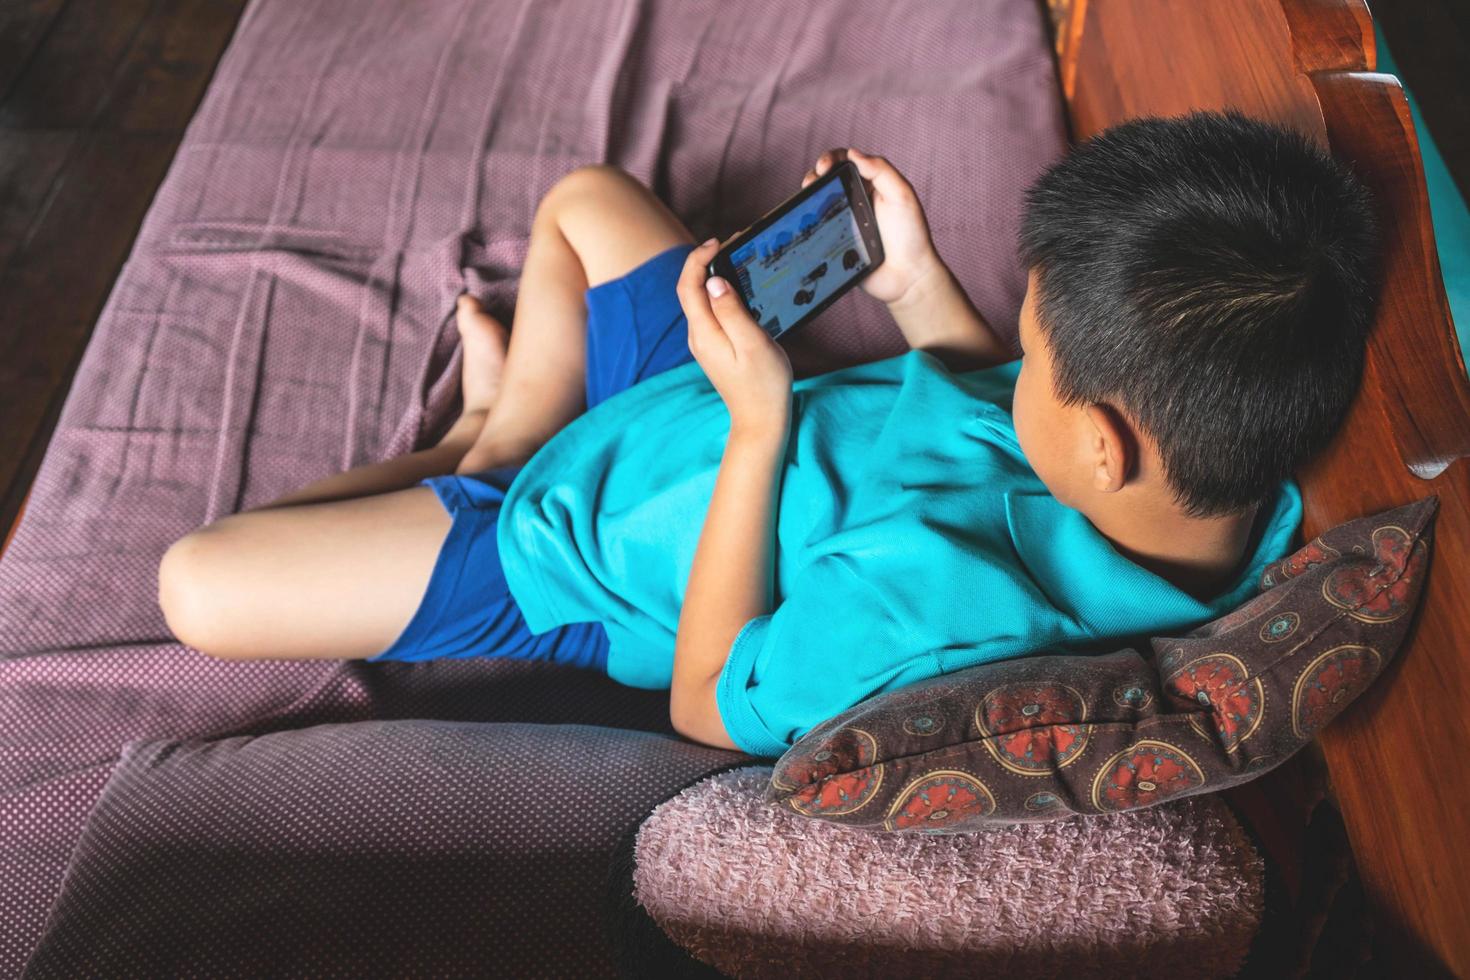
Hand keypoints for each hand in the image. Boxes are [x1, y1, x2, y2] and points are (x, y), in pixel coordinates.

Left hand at [677, 238, 792, 436]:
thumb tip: (715, 282)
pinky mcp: (715, 347)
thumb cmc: (763, 384)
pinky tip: (738, 288)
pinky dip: (720, 293)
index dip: (698, 259)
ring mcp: (704, 342)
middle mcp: (698, 336)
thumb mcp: (753, 343)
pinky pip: (710, 312)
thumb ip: (732, 311)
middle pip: (691, 289)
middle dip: (706, 262)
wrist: (761, 420)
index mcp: (704, 333)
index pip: (689, 285)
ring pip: (700, 299)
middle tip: (732, 244)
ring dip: (713, 276)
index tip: (719, 242)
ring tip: (736, 258)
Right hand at [801, 147, 943, 306]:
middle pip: (827, 181)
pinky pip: (817, 230)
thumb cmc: (911, 235)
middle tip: (810, 184)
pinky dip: (808, 224)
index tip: (823, 167)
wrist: (907, 277)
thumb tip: (853, 153)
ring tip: (804, 201)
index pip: (846, 163)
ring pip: (819, 204)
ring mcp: (844, 222)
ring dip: (808, 198)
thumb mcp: (902, 196)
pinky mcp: (836, 243)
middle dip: (814, 177)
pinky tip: (805, 223)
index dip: (830, 159)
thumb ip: (881, 171)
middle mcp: (856, 200)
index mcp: (871, 185)